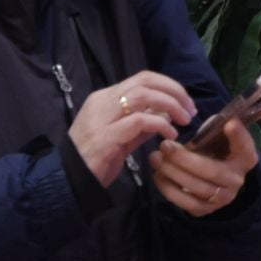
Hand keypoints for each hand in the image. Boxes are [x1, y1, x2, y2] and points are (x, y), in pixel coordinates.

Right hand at [72, 71, 194, 185]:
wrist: (70, 181)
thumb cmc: (95, 160)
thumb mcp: (123, 138)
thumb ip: (142, 124)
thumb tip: (166, 113)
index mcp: (105, 98)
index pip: (142, 79)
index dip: (169, 86)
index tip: (186, 102)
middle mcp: (102, 101)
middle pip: (144, 81)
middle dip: (174, 91)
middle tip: (190, 109)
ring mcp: (101, 117)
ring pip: (142, 95)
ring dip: (170, 105)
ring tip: (184, 120)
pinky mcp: (105, 136)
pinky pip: (139, 121)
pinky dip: (160, 124)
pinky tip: (170, 135)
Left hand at [150, 120, 258, 217]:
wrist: (212, 179)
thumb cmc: (214, 150)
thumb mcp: (218, 136)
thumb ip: (216, 129)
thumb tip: (221, 121)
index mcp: (244, 158)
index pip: (245, 147)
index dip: (238, 136)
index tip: (229, 124)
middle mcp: (236, 181)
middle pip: (212, 172)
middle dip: (184, 159)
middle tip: (164, 146)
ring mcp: (221, 198)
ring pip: (197, 189)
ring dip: (173, 174)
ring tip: (155, 159)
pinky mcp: (205, 210)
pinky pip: (186, 203)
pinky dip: (169, 189)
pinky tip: (158, 174)